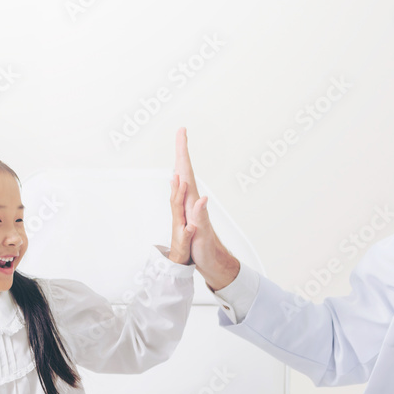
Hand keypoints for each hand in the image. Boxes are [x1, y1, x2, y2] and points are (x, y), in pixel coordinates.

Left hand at [167, 173, 195, 263]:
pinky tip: (178, 193)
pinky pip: (177, 204)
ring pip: (175, 200)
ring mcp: (177, 220)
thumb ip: (188, 234)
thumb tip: (191, 225)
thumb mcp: (186, 245)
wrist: (177, 261)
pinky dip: (178, 196)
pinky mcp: (180, 222)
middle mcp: (177, 219)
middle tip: (177, 170)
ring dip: (175, 188)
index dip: (180, 193)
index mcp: (179, 223)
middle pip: (174, 198)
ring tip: (176, 176)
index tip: (183, 181)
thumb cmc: (182, 253)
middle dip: (175, 184)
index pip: (178, 204)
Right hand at [175, 127, 239, 289]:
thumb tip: (201, 198)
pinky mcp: (190, 213)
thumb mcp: (202, 234)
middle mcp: (191, 200)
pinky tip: (181, 176)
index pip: (187, 172)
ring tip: (181, 147)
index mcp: (192, 201)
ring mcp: (190, 206)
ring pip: (184, 179)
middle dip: (182, 151)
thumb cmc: (206, 249)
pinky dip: (182, 180)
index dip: (182, 152)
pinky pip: (184, 191)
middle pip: (185, 170)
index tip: (181, 133)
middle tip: (181, 132)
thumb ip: (200, 216)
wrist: (212, 262)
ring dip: (182, 163)